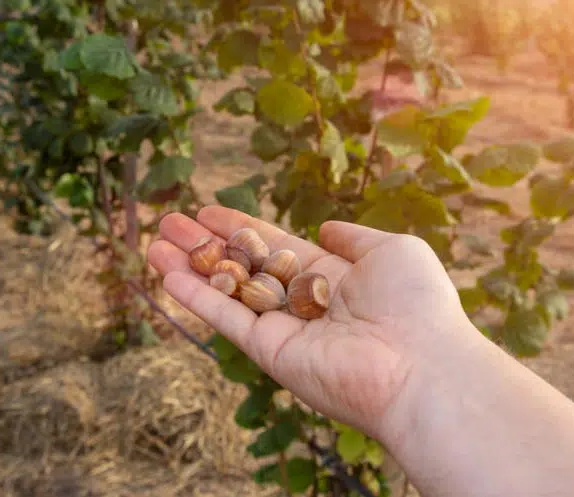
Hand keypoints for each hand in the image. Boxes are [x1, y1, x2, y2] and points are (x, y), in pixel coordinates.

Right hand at [147, 206, 480, 437]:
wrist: (420, 365)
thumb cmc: (416, 303)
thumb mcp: (391, 250)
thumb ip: (354, 237)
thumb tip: (326, 227)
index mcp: (330, 277)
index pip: (274, 247)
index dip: (240, 227)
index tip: (208, 210)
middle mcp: (301, 303)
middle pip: (242, 267)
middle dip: (205, 244)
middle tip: (169, 222)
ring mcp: (283, 329)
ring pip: (226, 292)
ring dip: (189, 268)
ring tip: (153, 243)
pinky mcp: (269, 353)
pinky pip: (227, 320)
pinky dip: (196, 298)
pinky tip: (166, 273)